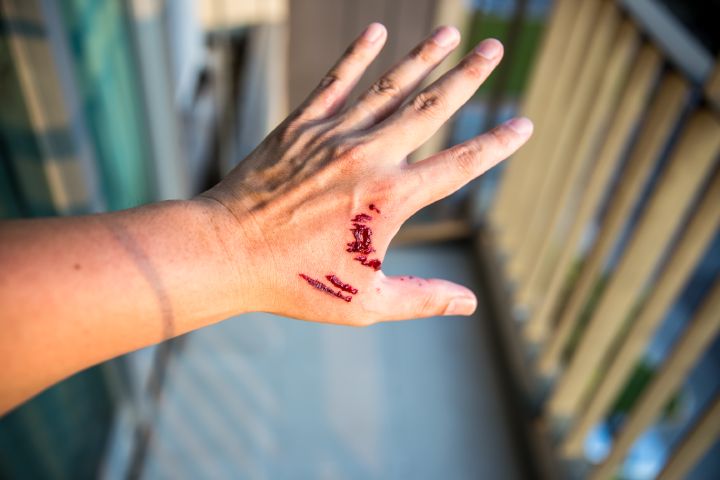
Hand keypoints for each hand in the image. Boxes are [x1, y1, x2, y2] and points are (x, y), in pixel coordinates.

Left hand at [200, 23, 532, 325]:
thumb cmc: (294, 282)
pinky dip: (356, 56)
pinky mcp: (300, 126)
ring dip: (423, 57)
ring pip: (389, 87)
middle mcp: (369, 158)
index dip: (497, 145)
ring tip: (451, 32)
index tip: (524, 124)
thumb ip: (422, 299)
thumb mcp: (366, 303)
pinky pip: (335, 82)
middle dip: (469, 78)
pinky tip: (376, 31)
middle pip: (431, 109)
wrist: (226, 252)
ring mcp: (333, 136)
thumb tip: (469, 303)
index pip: (460, 164)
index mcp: (391, 199)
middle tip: (496, 49)